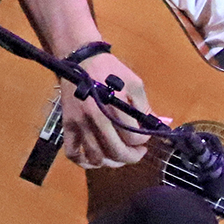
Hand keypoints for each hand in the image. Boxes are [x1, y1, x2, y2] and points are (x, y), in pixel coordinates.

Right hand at [60, 51, 159, 167]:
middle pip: (116, 152)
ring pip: (96, 157)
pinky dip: (84, 162)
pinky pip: (72, 153)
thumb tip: (157, 125)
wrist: (82, 60)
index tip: (145, 137)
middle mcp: (95, 118)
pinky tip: (97, 159)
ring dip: (112, 162)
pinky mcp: (67, 125)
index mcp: (114, 106)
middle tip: (139, 153)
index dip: (144, 141)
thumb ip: (146, 107)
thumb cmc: (111, 70)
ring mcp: (79, 123)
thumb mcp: (135, 84)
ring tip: (120, 156)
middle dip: (132, 157)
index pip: (133, 137)